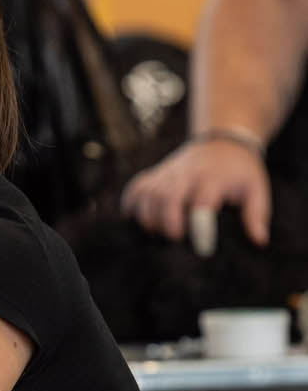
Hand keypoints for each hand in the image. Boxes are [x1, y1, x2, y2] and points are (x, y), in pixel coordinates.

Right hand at [120, 138, 270, 247]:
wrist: (222, 141)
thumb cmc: (239, 171)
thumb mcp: (257, 189)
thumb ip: (256, 215)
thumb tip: (259, 240)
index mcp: (213, 178)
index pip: (202, 202)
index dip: (199, 227)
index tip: (202, 248)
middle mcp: (186, 174)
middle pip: (166, 197)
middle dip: (166, 223)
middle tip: (175, 240)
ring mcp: (166, 173)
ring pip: (147, 195)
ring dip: (148, 219)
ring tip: (158, 235)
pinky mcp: (153, 174)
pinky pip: (135, 190)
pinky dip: (132, 207)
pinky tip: (138, 220)